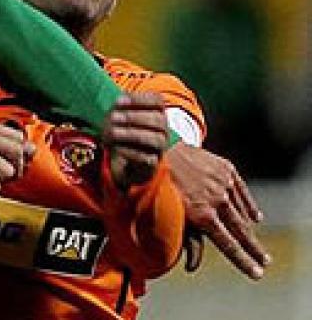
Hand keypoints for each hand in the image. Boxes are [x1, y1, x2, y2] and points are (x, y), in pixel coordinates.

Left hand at [102, 94, 169, 188]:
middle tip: (114, 117)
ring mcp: (160, 147)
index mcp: (157, 112)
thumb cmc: (121, 131)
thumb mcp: (117, 117)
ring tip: (114, 132)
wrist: (122, 159)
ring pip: (157, 139)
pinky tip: (117, 148)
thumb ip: (119, 108)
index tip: (118, 101)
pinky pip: (148, 158)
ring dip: (133, 134)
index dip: (139, 99)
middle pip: (159, 120)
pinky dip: (131, 152)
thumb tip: (120, 102)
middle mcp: (163, 129)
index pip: (157, 100)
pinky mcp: (153, 162)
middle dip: (134, 117)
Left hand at [168, 143, 269, 279]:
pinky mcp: (227, 169)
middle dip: (254, 248)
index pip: (229, 245)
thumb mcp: (171, 216)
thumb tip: (191, 268)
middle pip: (242, 231)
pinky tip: (255, 217)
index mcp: (202, 215)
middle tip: (265, 261)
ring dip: (246, 226)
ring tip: (249, 238)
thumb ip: (186, 241)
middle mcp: (217, 200)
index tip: (258, 273)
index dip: (244, 261)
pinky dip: (249, 206)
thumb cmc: (161, 188)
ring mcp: (224, 184)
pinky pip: (243, 192)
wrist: (160, 151)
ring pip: (242, 212)